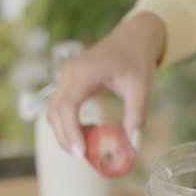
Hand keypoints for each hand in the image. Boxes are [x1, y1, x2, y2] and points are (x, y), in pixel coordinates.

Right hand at [47, 11, 165, 153]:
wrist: (133, 38)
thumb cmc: (137, 59)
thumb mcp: (142, 87)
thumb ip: (137, 115)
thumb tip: (133, 145)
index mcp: (84, 72)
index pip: (67, 107)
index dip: (71, 132)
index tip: (82, 152)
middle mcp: (69, 74)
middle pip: (54, 112)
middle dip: (66, 138)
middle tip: (85, 157)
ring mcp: (66, 78)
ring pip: (53, 112)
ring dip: (66, 133)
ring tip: (89, 145)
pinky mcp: (69, 83)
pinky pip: (60, 108)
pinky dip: (69, 125)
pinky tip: (89, 131)